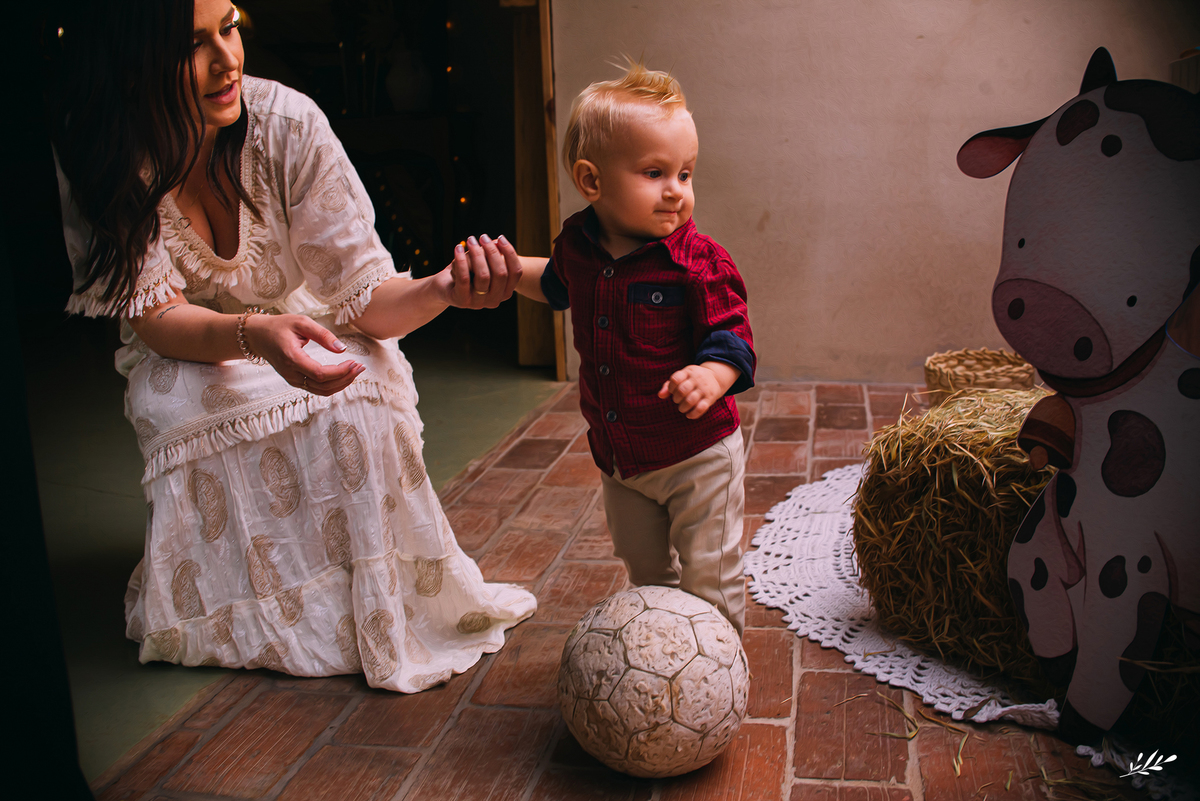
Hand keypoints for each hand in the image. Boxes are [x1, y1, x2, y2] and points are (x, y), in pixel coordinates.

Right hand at [243, 313, 364, 395]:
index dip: (341, 372)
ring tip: (356, 371)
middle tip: (361, 367)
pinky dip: (333, 384)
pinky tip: (344, 374)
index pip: (320, 374)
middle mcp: (291, 374)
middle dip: (346, 379)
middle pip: (324, 386)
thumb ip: (323, 335)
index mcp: (292, 359)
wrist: (258, 336)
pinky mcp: (296, 381)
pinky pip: (317, 389)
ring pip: (321, 391)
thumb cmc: (279, 326)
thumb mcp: (301, 322)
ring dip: (341, 384)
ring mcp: (293, 380)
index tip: (355, 362)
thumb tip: (342, 349)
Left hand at [443, 234, 522, 308]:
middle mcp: (495, 300)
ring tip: (470, 240)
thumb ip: (494, 252)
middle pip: (501, 274)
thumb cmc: (468, 271)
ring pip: (484, 276)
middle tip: (483, 237)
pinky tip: (458, 249)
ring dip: (477, 254)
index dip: (510, 253)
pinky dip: (462, 261)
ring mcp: (479, 303)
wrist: (445, 286)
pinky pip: (464, 279)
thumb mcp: (483, 261)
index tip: (500, 237)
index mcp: (505, 292)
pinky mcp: (462, 301)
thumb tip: (498, 242)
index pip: (516, 272)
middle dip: (492, 251)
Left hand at [658, 364, 723, 419]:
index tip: (672, 391)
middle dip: (676, 399)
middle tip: (677, 400)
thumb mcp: (682, 376)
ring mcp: (704, 389)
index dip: (670, 388)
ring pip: (690, 400)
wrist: (716, 378)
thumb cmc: (693, 379)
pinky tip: (689, 415)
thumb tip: (660, 395)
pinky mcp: (710, 398)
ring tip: (682, 408)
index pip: (675, 379)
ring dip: (683, 407)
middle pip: (682, 390)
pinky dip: (693, 414)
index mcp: (688, 372)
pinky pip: (701, 408)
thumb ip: (669, 385)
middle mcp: (697, 379)